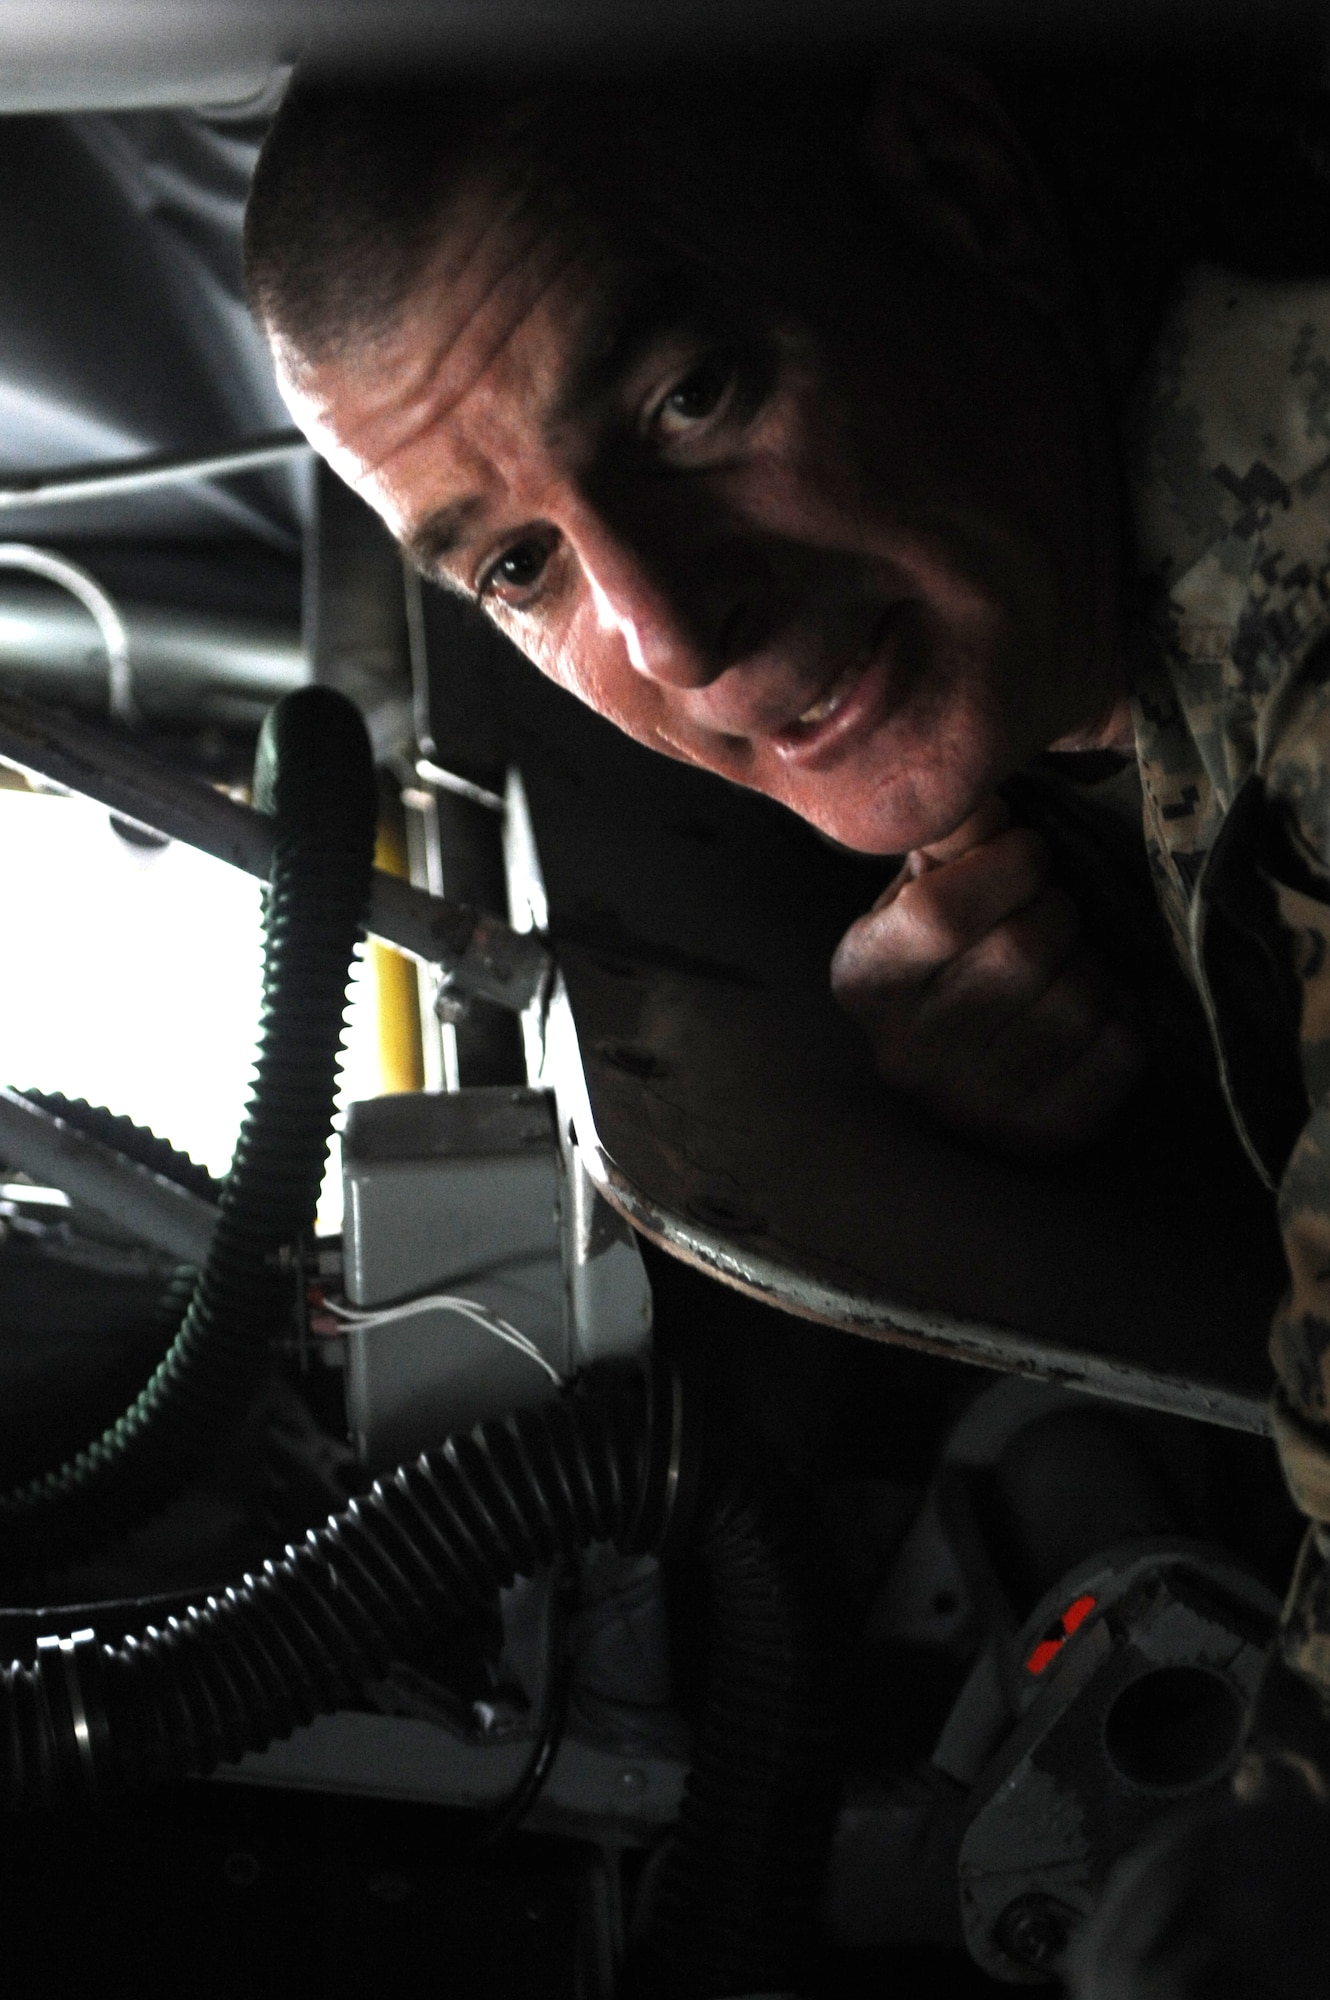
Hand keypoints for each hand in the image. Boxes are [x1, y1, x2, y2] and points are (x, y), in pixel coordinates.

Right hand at [830, 796, 1145, 1156]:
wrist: (969, 1073)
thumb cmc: (947, 960)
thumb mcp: (923, 891)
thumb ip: (950, 838)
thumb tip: (970, 781)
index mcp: (864, 979)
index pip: (940, 912)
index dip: (1007, 865)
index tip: (1026, 854)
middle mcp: (906, 1053)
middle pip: (1022, 950)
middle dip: (1057, 912)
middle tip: (1051, 914)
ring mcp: (975, 1106)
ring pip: (1079, 997)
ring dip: (1093, 965)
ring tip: (1068, 966)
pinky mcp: (1043, 1135)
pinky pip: (1120, 1047)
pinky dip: (1123, 1016)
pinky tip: (1092, 1014)